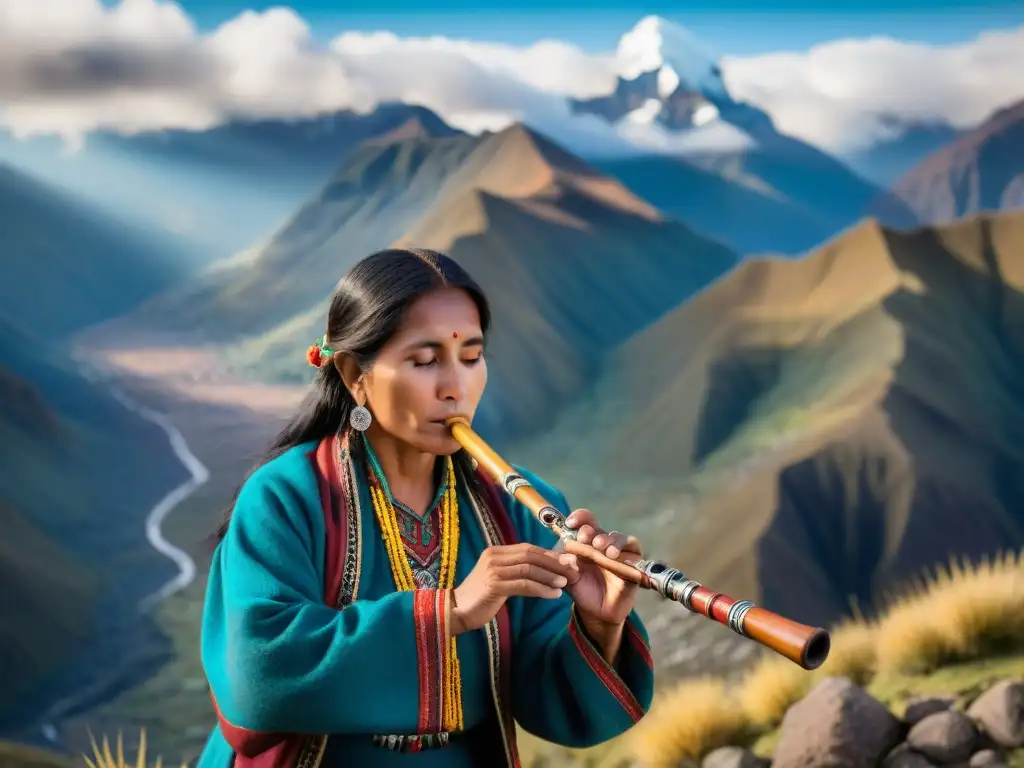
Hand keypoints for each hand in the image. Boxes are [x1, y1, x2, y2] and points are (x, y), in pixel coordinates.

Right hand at [450, 543, 579, 634]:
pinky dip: (541, 589)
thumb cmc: (480, 598)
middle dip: (554, 562)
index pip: (528, 548)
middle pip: (531, 555)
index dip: (550, 554)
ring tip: (566, 583)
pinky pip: (524, 585)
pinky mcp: (494, 585)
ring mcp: (493, 570)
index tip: (569, 560)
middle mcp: (494, 556)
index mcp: (496, 552)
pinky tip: (553, 595)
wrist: (456, 612)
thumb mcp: (499, 579)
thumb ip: (516, 571)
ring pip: (529, 569)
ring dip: (550, 576)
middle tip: (574, 570)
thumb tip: (543, 569)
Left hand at [563, 509, 641, 631]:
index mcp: (586, 541)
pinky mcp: (633, 566)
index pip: (586, 521)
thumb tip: (565, 550)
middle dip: (593, 531)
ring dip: (612, 541)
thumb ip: (561, 561)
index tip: (571, 523)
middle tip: (585, 539)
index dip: (580, 517)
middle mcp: (603, 544)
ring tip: (605, 551)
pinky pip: (635, 554)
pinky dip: (628, 553)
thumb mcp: (565, 573)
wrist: (594, 611)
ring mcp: (619, 554)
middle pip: (602, 529)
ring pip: (621, 538)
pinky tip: (619, 558)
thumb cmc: (580, 588)